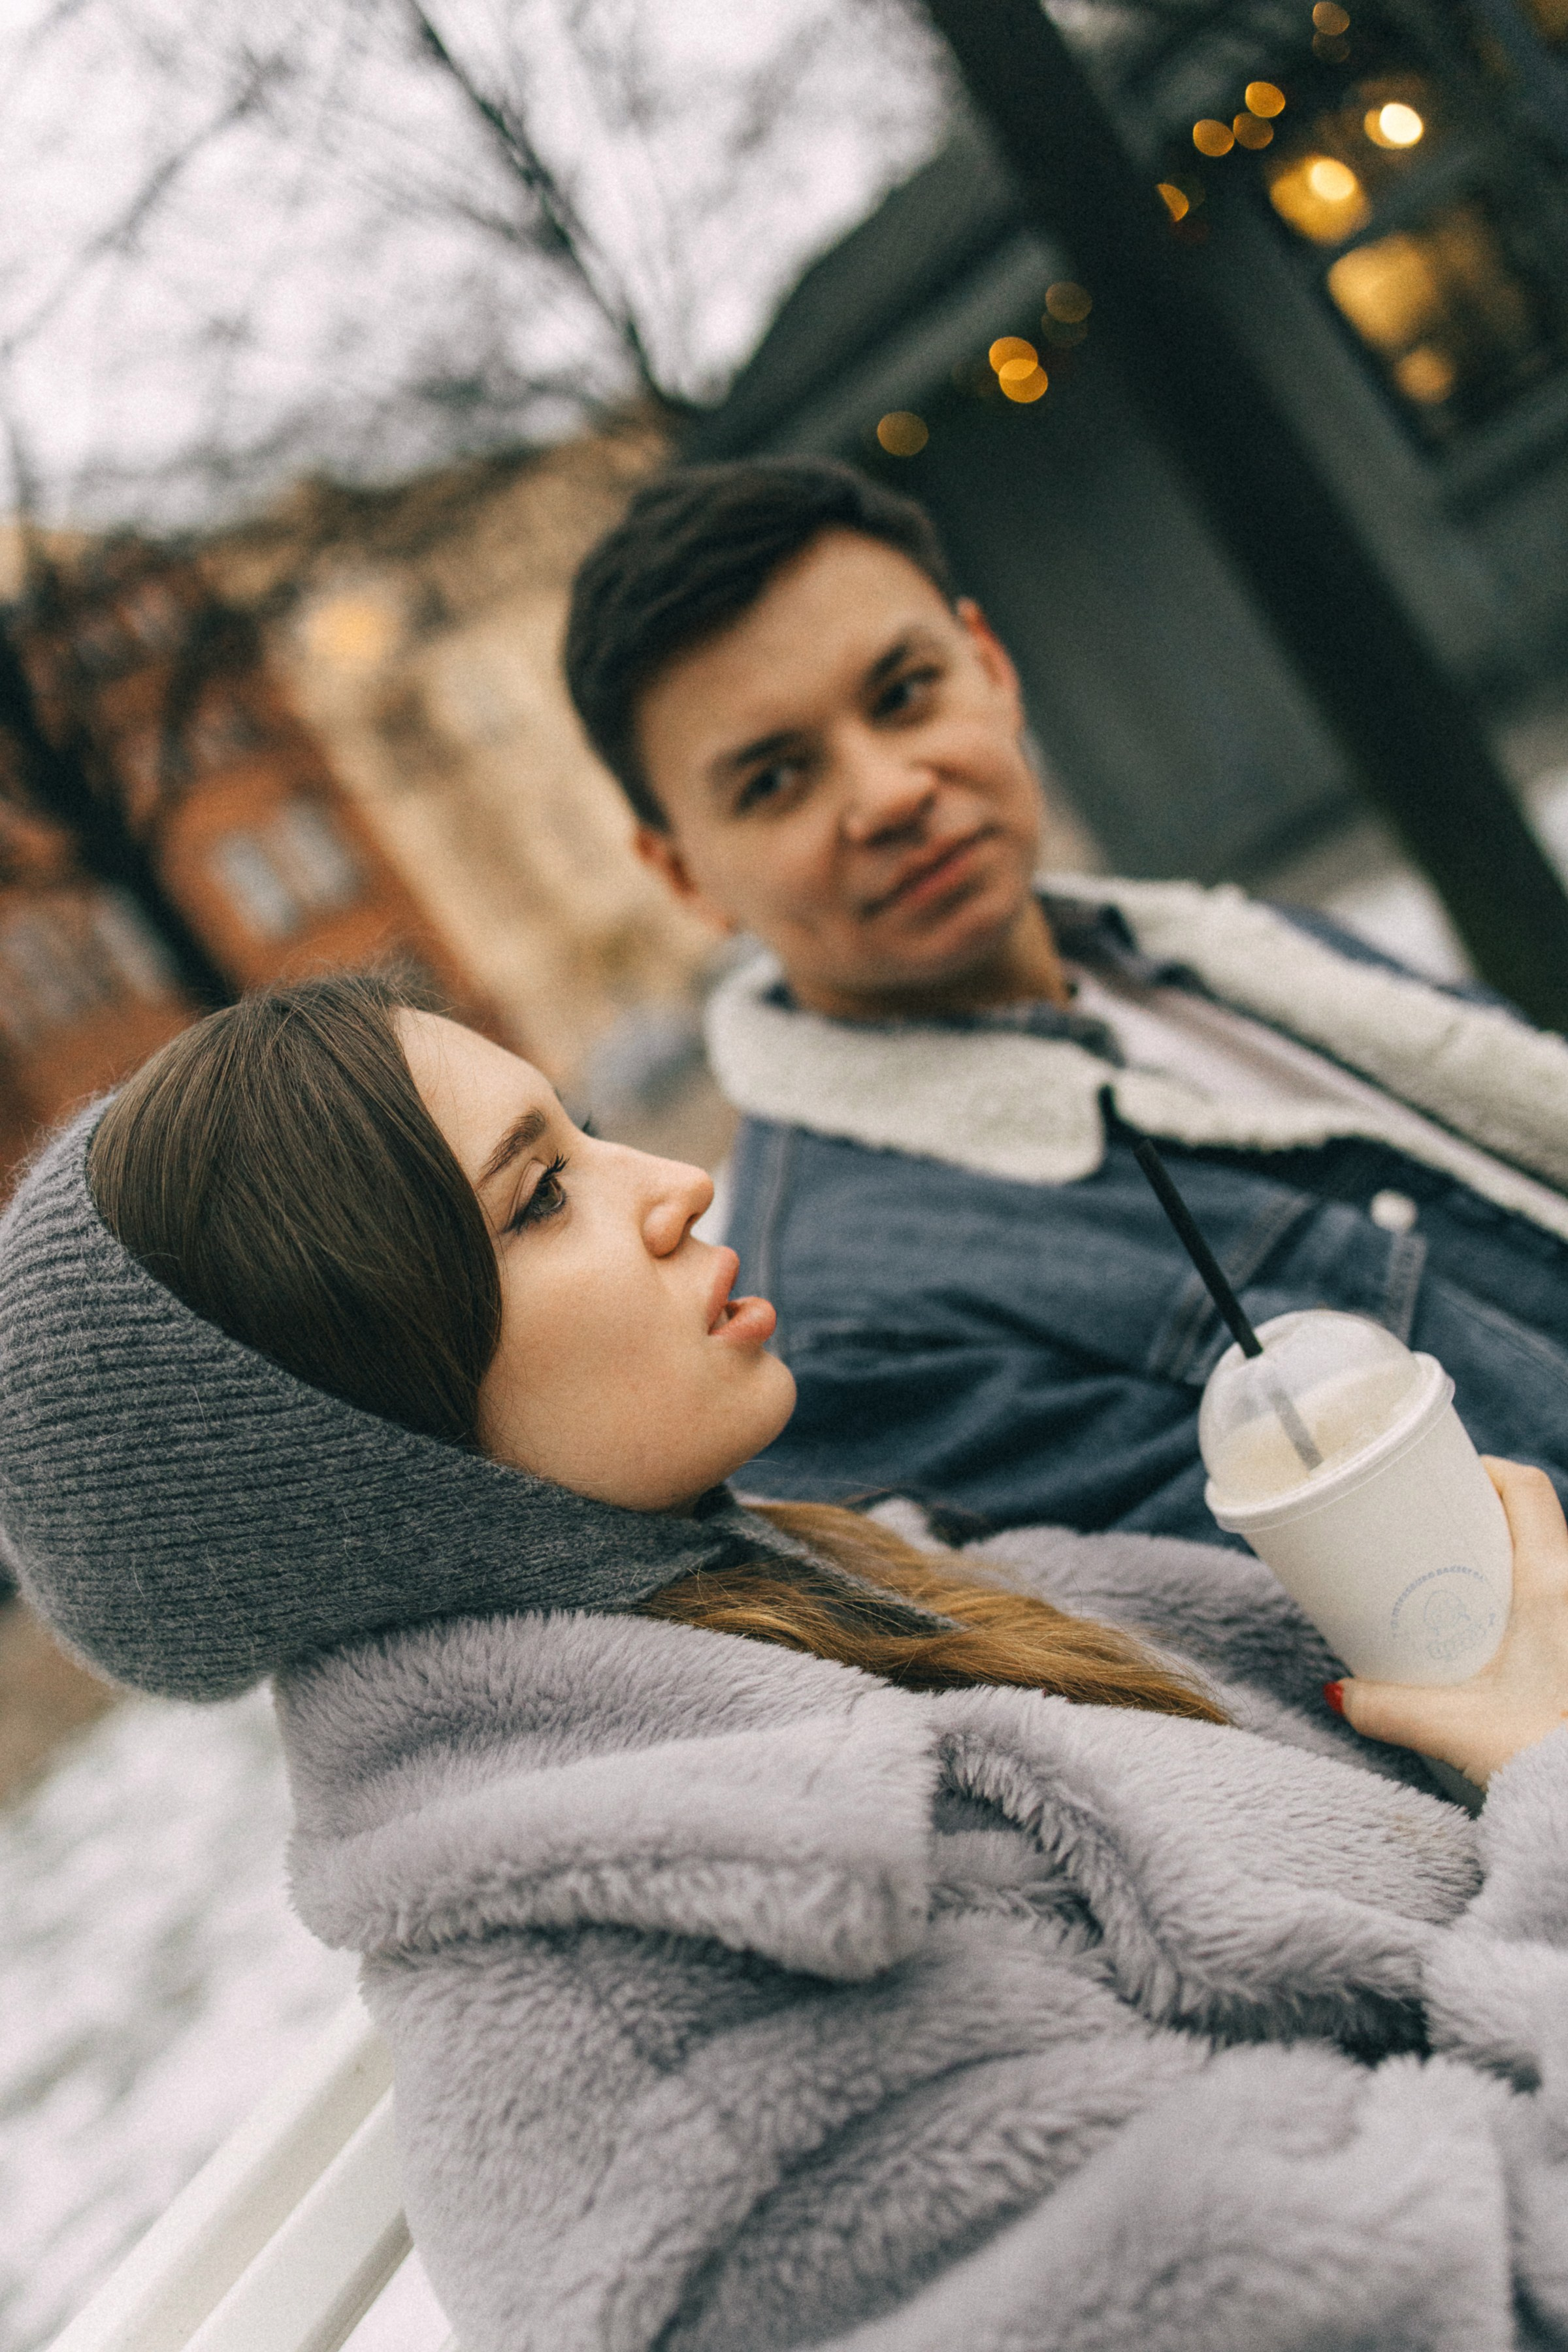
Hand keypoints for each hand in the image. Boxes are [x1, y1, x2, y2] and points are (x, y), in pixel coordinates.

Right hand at [1334, 1458, 1567, 1788]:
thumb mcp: (1454, 1726)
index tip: (1444, 1479)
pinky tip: (1488, 1629)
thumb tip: (1338, 1693)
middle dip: (1483, 1516)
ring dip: (1503, 1559)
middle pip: (1534, 1518)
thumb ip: (1387, 1707)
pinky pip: (1555, 1596)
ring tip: (1453, 1581)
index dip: (1486, 1470)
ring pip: (1547, 1558)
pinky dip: (1521, 1594)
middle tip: (1432, 1533)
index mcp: (1552, 1581)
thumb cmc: (1546, 1753)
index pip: (1527, 1488)